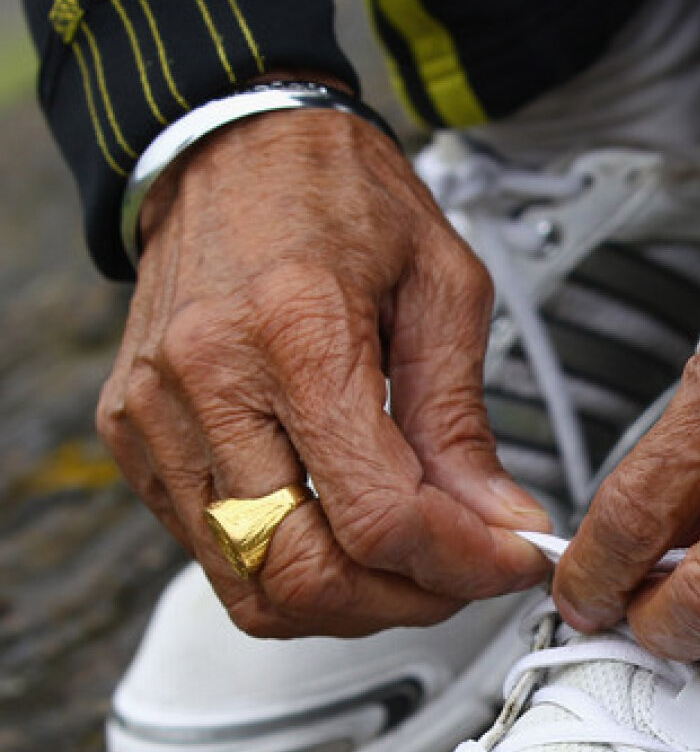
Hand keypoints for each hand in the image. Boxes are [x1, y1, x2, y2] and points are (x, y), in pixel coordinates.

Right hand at [98, 97, 548, 637]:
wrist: (233, 148)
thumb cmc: (337, 198)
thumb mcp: (443, 289)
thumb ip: (464, 422)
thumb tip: (498, 524)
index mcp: (295, 331)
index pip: (379, 516)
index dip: (461, 563)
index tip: (509, 558)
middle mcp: (208, 382)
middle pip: (308, 574)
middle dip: (407, 601)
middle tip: (464, 577)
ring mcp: (159, 419)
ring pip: (256, 587)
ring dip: (351, 603)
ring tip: (411, 565)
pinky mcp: (137, 441)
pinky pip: (218, 558)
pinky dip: (293, 575)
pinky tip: (343, 536)